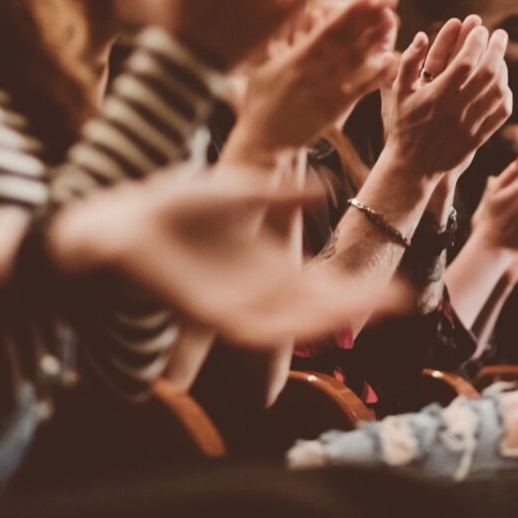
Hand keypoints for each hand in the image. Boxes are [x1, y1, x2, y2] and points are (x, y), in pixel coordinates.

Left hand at [50, 166, 405, 346]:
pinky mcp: (205, 313)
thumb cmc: (172, 207)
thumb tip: (325, 188)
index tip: (398, 285)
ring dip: (329, 317)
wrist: (115, 219)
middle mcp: (257, 292)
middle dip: (358, 304)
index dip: (359, 286)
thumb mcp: (239, 192)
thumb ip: (279, 195)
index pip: (323, 283)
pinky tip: (309, 325)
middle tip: (402, 298)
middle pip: (318, 306)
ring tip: (367, 306)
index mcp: (267, 268)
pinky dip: (281, 328)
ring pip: (292, 323)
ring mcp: (233, 305)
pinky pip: (250, 329)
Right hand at [225, 0, 398, 160]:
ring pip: (356, 62)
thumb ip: (285, 35)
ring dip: (375, 41)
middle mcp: (315, 72)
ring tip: (391, 22)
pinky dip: (376, 75)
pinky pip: (360, 89)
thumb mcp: (265, 62)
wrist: (265, 141)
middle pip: (347, 41)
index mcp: (297, 58)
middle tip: (387, 1)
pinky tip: (392, 60)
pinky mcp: (337, 108)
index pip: (327, 30)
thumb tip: (308, 9)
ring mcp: (328, 90)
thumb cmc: (261, 99)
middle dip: (367, 20)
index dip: (348, 12)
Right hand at [382, 20, 511, 180]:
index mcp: (436, 97)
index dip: (476, 42)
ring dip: (503, 70)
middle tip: (500, 34)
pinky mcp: (479, 138)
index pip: (464, 63)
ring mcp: (470, 125)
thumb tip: (422, 35)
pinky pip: (501, 113)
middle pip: (487, 74)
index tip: (481, 29)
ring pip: (497, 92)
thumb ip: (407, 63)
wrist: (412, 168)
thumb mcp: (397, 94)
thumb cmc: (402, 127)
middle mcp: (456, 110)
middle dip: (497, 49)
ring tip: (500, 57)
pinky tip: (503, 84)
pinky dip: (506, 95)